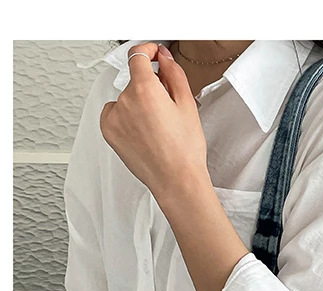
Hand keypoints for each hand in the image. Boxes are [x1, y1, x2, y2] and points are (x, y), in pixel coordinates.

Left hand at [99, 43, 207, 200]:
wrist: (176, 180)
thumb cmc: (185, 151)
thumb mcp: (187, 106)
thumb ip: (174, 74)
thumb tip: (163, 59)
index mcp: (145, 89)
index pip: (137, 56)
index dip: (147, 51)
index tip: (152, 54)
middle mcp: (125, 101)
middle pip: (135, 81)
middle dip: (150, 88)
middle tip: (167, 108)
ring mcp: (114, 117)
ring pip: (125, 99)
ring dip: (138, 104)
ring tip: (157, 127)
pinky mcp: (108, 131)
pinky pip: (114, 114)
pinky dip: (126, 118)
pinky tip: (143, 133)